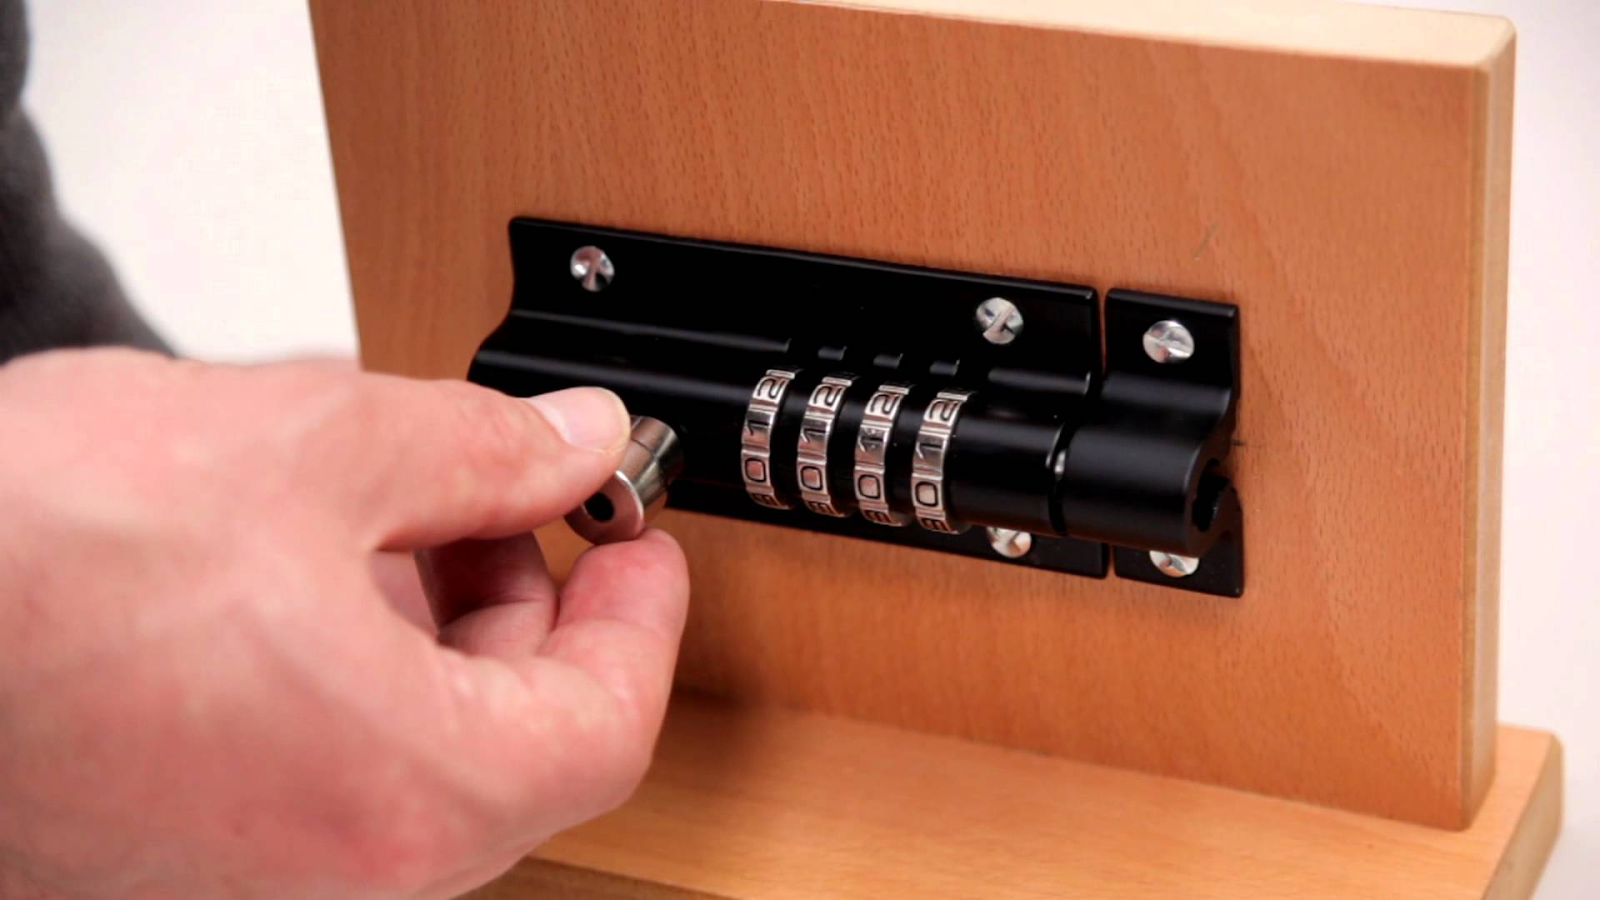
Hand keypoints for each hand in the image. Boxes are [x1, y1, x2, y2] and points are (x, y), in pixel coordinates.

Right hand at [0, 349, 688, 898]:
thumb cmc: (24, 558)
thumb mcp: (311, 444)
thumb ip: (479, 448)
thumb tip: (570, 441)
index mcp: (407, 792)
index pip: (609, 723)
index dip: (643, 614)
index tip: (636, 537)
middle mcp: (338, 873)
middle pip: (520, 741)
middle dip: (530, 602)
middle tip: (506, 497)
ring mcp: (249, 878)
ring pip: (419, 755)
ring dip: (435, 630)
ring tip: (384, 511)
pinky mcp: (176, 851)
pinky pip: (322, 767)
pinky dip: (348, 672)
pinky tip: (294, 570)